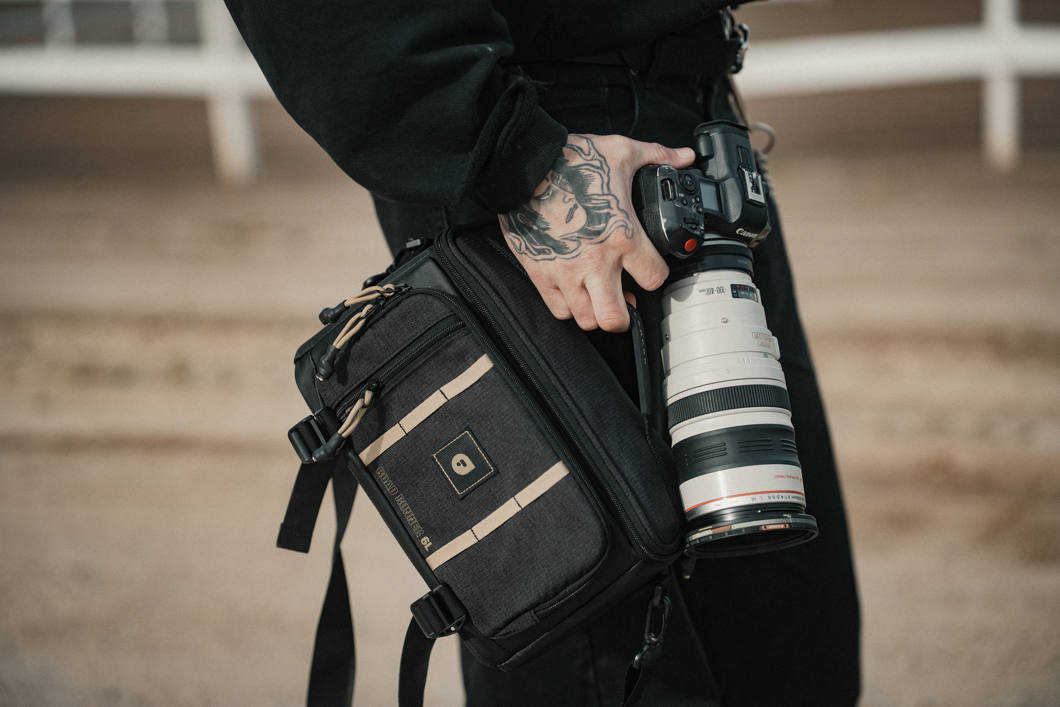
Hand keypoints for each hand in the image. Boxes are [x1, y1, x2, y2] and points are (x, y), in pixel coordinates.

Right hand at [499, 134, 694, 331]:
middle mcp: (595, 262)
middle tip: (623, 302)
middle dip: (624, 317)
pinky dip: (568, 307)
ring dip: (596, 312)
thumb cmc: (571, 161)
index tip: (649, 271)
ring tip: (598, 297)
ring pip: (587, 320)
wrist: (524, 167)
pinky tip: (573, 292)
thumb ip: (658, 156)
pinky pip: (558, 310)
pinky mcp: (541, 274)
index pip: (654, 279)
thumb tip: (685, 156)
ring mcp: (565, 272)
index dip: (656, 276)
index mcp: (622, 237)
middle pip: (615, 319)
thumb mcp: (621, 151)